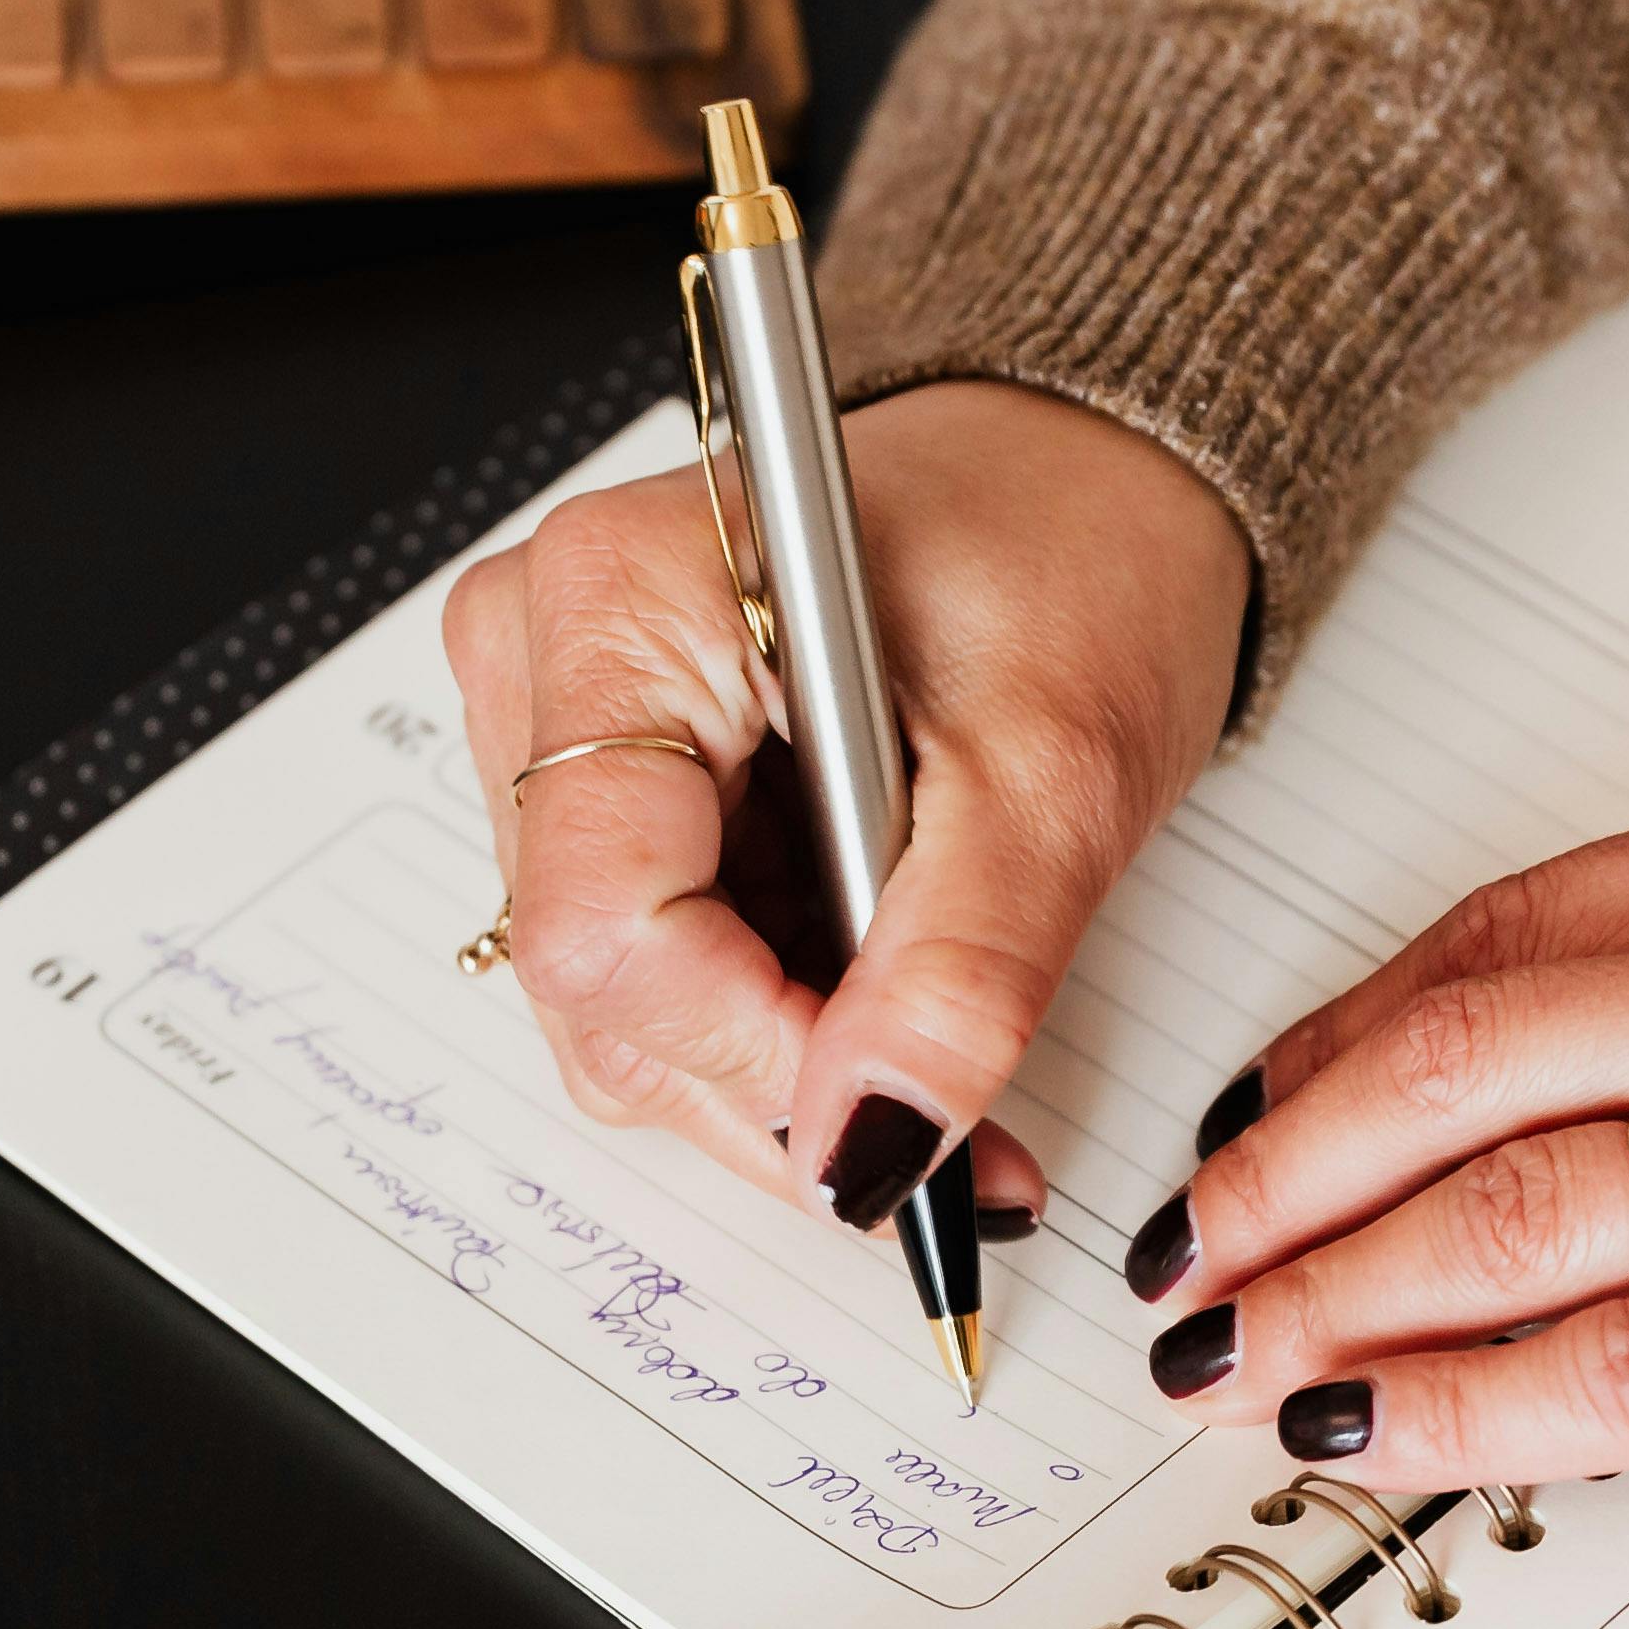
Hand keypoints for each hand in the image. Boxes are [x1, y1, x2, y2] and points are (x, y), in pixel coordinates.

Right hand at [438, 379, 1248, 1227]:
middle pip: (594, 982)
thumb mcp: (1054, 776)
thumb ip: (957, 976)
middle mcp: (542, 655)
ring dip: (777, 1067)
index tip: (890, 1100)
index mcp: (619, 603)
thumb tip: (867, 1149)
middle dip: (774, 1082)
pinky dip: (767, 1022)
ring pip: (614, 1002)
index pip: (603, 921)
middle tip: (951, 1125)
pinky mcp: (601, 781)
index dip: (748, 1048)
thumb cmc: (1067, 556)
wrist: (1086, 479)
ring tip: (929, 1049)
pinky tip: (878, 1006)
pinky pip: (645, 964)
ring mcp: (554, 724)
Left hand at [1126, 714, 1628, 1506]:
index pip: (1521, 923)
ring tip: (1234, 1344)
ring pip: (1524, 1212)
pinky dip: (1476, 1405)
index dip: (1356, 1024)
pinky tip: (1381, 1431)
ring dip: (1337, 1287)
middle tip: (1184, 1234)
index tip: (1269, 1091)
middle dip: (1284, 1158)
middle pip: (1469, 1055)